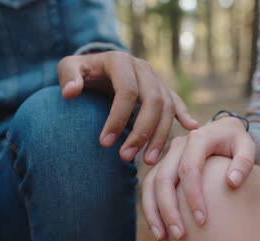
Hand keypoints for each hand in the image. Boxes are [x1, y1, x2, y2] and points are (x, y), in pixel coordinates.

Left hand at [57, 51, 198, 164]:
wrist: (100, 66)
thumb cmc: (82, 72)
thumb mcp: (69, 67)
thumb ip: (68, 76)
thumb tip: (70, 93)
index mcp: (121, 61)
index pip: (126, 91)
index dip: (117, 118)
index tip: (104, 144)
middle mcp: (143, 68)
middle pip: (153, 101)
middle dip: (142, 132)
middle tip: (125, 158)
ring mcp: (156, 79)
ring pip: (167, 107)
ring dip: (160, 135)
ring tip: (148, 161)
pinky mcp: (164, 90)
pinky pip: (177, 103)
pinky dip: (184, 116)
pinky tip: (192, 129)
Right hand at [142, 117, 254, 239]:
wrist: (222, 130)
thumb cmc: (236, 142)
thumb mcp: (247, 146)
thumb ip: (244, 162)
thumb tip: (232, 182)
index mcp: (198, 138)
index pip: (189, 169)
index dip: (193, 196)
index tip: (202, 220)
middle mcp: (177, 145)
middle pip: (164, 178)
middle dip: (169, 208)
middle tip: (180, 235)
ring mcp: (167, 155)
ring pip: (151, 183)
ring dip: (154, 211)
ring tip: (163, 237)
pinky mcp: (161, 165)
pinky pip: (149, 187)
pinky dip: (150, 207)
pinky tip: (158, 227)